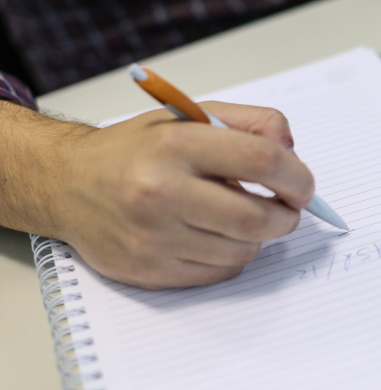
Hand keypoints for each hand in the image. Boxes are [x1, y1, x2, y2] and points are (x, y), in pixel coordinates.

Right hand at [36, 103, 312, 288]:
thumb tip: (292, 153)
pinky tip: (214, 235)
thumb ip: (251, 123)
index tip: (303, 184)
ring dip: (257, 236)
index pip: (262, 161)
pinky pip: (220, 272)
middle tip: (286, 207)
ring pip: (244, 249)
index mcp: (175, 145)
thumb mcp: (191, 117)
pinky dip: (231, 255)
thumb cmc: (138, 149)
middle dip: (287, 214)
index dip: (297, 176)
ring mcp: (154, 237)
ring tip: (240, 216)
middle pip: (258, 217)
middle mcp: (161, 192)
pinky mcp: (150, 271)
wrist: (67, 184)